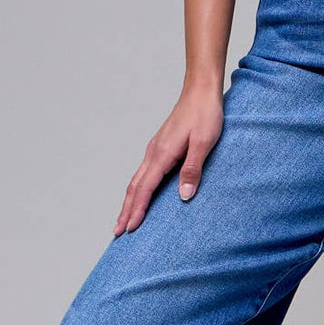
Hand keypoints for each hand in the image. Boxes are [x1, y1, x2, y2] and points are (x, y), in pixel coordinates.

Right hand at [113, 83, 224, 235]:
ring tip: (124, 219)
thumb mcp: (204, 143)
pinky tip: (140, 195)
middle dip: (125, 210)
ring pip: (137, 180)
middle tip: (117, 232)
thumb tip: (184, 196)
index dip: (136, 210)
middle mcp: (154, 153)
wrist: (201, 92)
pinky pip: (144, 173)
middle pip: (134, 187)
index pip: (144, 188)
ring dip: (129, 201)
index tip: (129, 229)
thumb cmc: (205, 115)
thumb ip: (193, 169)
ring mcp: (155, 149)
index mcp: (162, 154)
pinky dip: (137, 189)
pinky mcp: (160, 147)